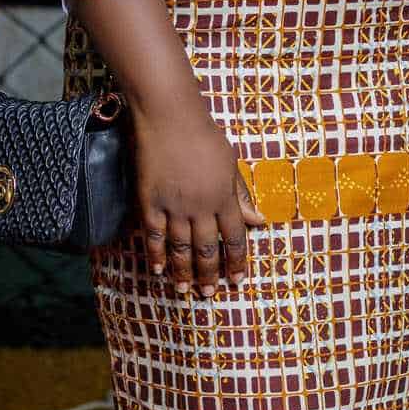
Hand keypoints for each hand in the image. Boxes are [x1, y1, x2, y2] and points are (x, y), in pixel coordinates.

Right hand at [130, 105, 267, 297]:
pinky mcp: (150, 201)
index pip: (234, 238)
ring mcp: (174, 205)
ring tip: (185, 290)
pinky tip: (158, 270)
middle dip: (210, 274)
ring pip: (181, 248)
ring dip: (184, 272)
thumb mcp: (230, 163)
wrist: (169, 116)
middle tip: (210, 293)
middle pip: (207, 249)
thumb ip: (241, 195)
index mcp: (224, 197)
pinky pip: (154, 235)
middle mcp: (201, 206)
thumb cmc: (204, 135)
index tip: (237, 279)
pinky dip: (156, 254)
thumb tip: (258, 221)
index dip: (236, 262)